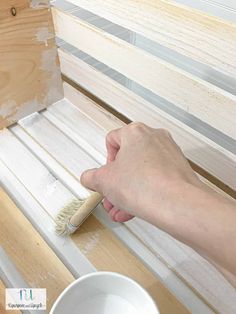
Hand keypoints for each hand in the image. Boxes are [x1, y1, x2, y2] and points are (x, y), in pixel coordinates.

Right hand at [80, 122, 200, 223]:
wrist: (177, 204)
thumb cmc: (145, 186)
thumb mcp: (104, 182)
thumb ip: (91, 177)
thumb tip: (89, 178)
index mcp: (135, 132)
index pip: (112, 139)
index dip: (106, 161)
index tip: (106, 176)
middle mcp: (154, 138)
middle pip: (128, 159)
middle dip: (117, 182)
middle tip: (111, 196)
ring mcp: (169, 153)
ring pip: (141, 171)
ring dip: (128, 190)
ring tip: (121, 209)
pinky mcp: (179, 169)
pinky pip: (156, 179)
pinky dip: (144, 192)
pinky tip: (135, 210)